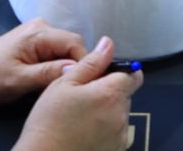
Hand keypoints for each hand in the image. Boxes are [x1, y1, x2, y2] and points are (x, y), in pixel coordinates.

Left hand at [0, 19, 87, 103]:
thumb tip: (75, 69)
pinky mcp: (35, 40)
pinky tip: (47, 80)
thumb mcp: (18, 80)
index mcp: (40, 33)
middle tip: (66, 88)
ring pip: (64, 49)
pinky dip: (55, 65)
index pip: (75, 43)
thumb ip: (48, 73)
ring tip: (56, 86)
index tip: (81, 84)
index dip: (83, 63)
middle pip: (71, 45)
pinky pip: (55, 51)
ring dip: (63, 67)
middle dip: (72, 66)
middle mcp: (43, 26)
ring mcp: (39, 32)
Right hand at [14, 36, 140, 150]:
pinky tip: (83, 135)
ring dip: (107, 113)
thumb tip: (108, 44)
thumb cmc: (49, 123)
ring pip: (119, 116)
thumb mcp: (63, 85)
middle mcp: (121, 117)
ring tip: (80, 119)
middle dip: (109, 93)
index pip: (133, 75)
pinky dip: (104, 132)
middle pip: (125, 96)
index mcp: (111, 94)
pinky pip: (115, 136)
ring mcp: (119, 139)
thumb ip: (90, 63)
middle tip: (83, 99)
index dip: (119, 72)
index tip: (102, 77)